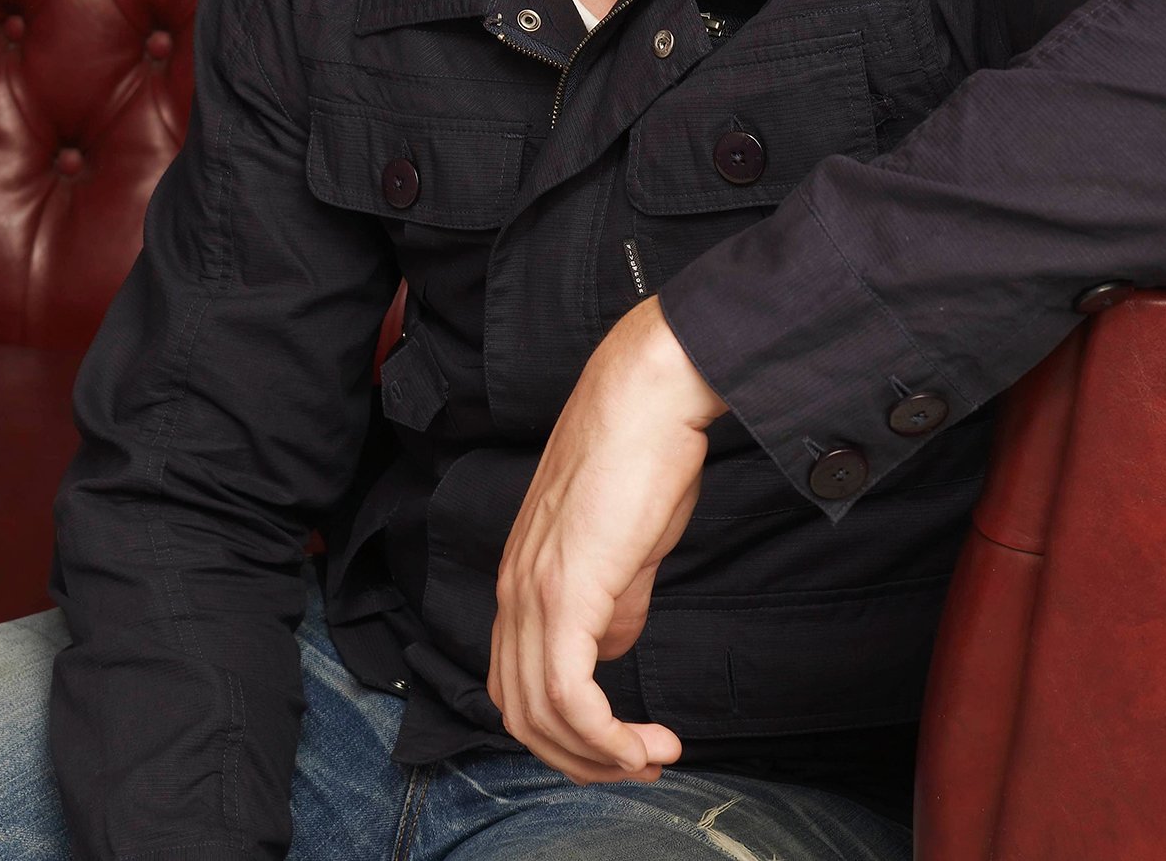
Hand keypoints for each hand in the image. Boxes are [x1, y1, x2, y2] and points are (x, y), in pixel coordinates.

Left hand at [488, 296, 725, 783]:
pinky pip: (568, 693)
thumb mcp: (623, 548)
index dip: (564, 732)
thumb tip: (612, 647)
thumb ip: (612, 602)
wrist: (649, 399)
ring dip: (597, 757)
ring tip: (653, 758)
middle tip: (641, 766)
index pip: (513, 685)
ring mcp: (533, 591)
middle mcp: (512, 591)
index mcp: (520, 580)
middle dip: (580, 759)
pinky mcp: (565, 590)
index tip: (624, 744)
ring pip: (538, 714)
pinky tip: (645, 742)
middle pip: (518, 713)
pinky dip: (604, 736)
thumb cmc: (643, 458)